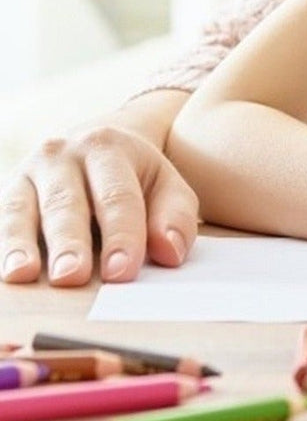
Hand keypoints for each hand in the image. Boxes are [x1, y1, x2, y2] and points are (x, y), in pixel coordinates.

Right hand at [1, 125, 198, 285]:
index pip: (117, 197)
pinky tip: (5, 271)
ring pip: (20, 211)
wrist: (95, 144)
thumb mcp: (166, 185)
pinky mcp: (5, 193)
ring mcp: (27, 174)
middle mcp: (61, 155)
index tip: (122, 272)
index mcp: (108, 148)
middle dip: (70, 242)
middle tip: (72, 276)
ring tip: (23, 275)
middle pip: (66, 203)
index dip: (121, 236)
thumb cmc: (135, 177)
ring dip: (21, 245)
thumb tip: (169, 253)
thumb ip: (175, 217)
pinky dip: (1, 246)